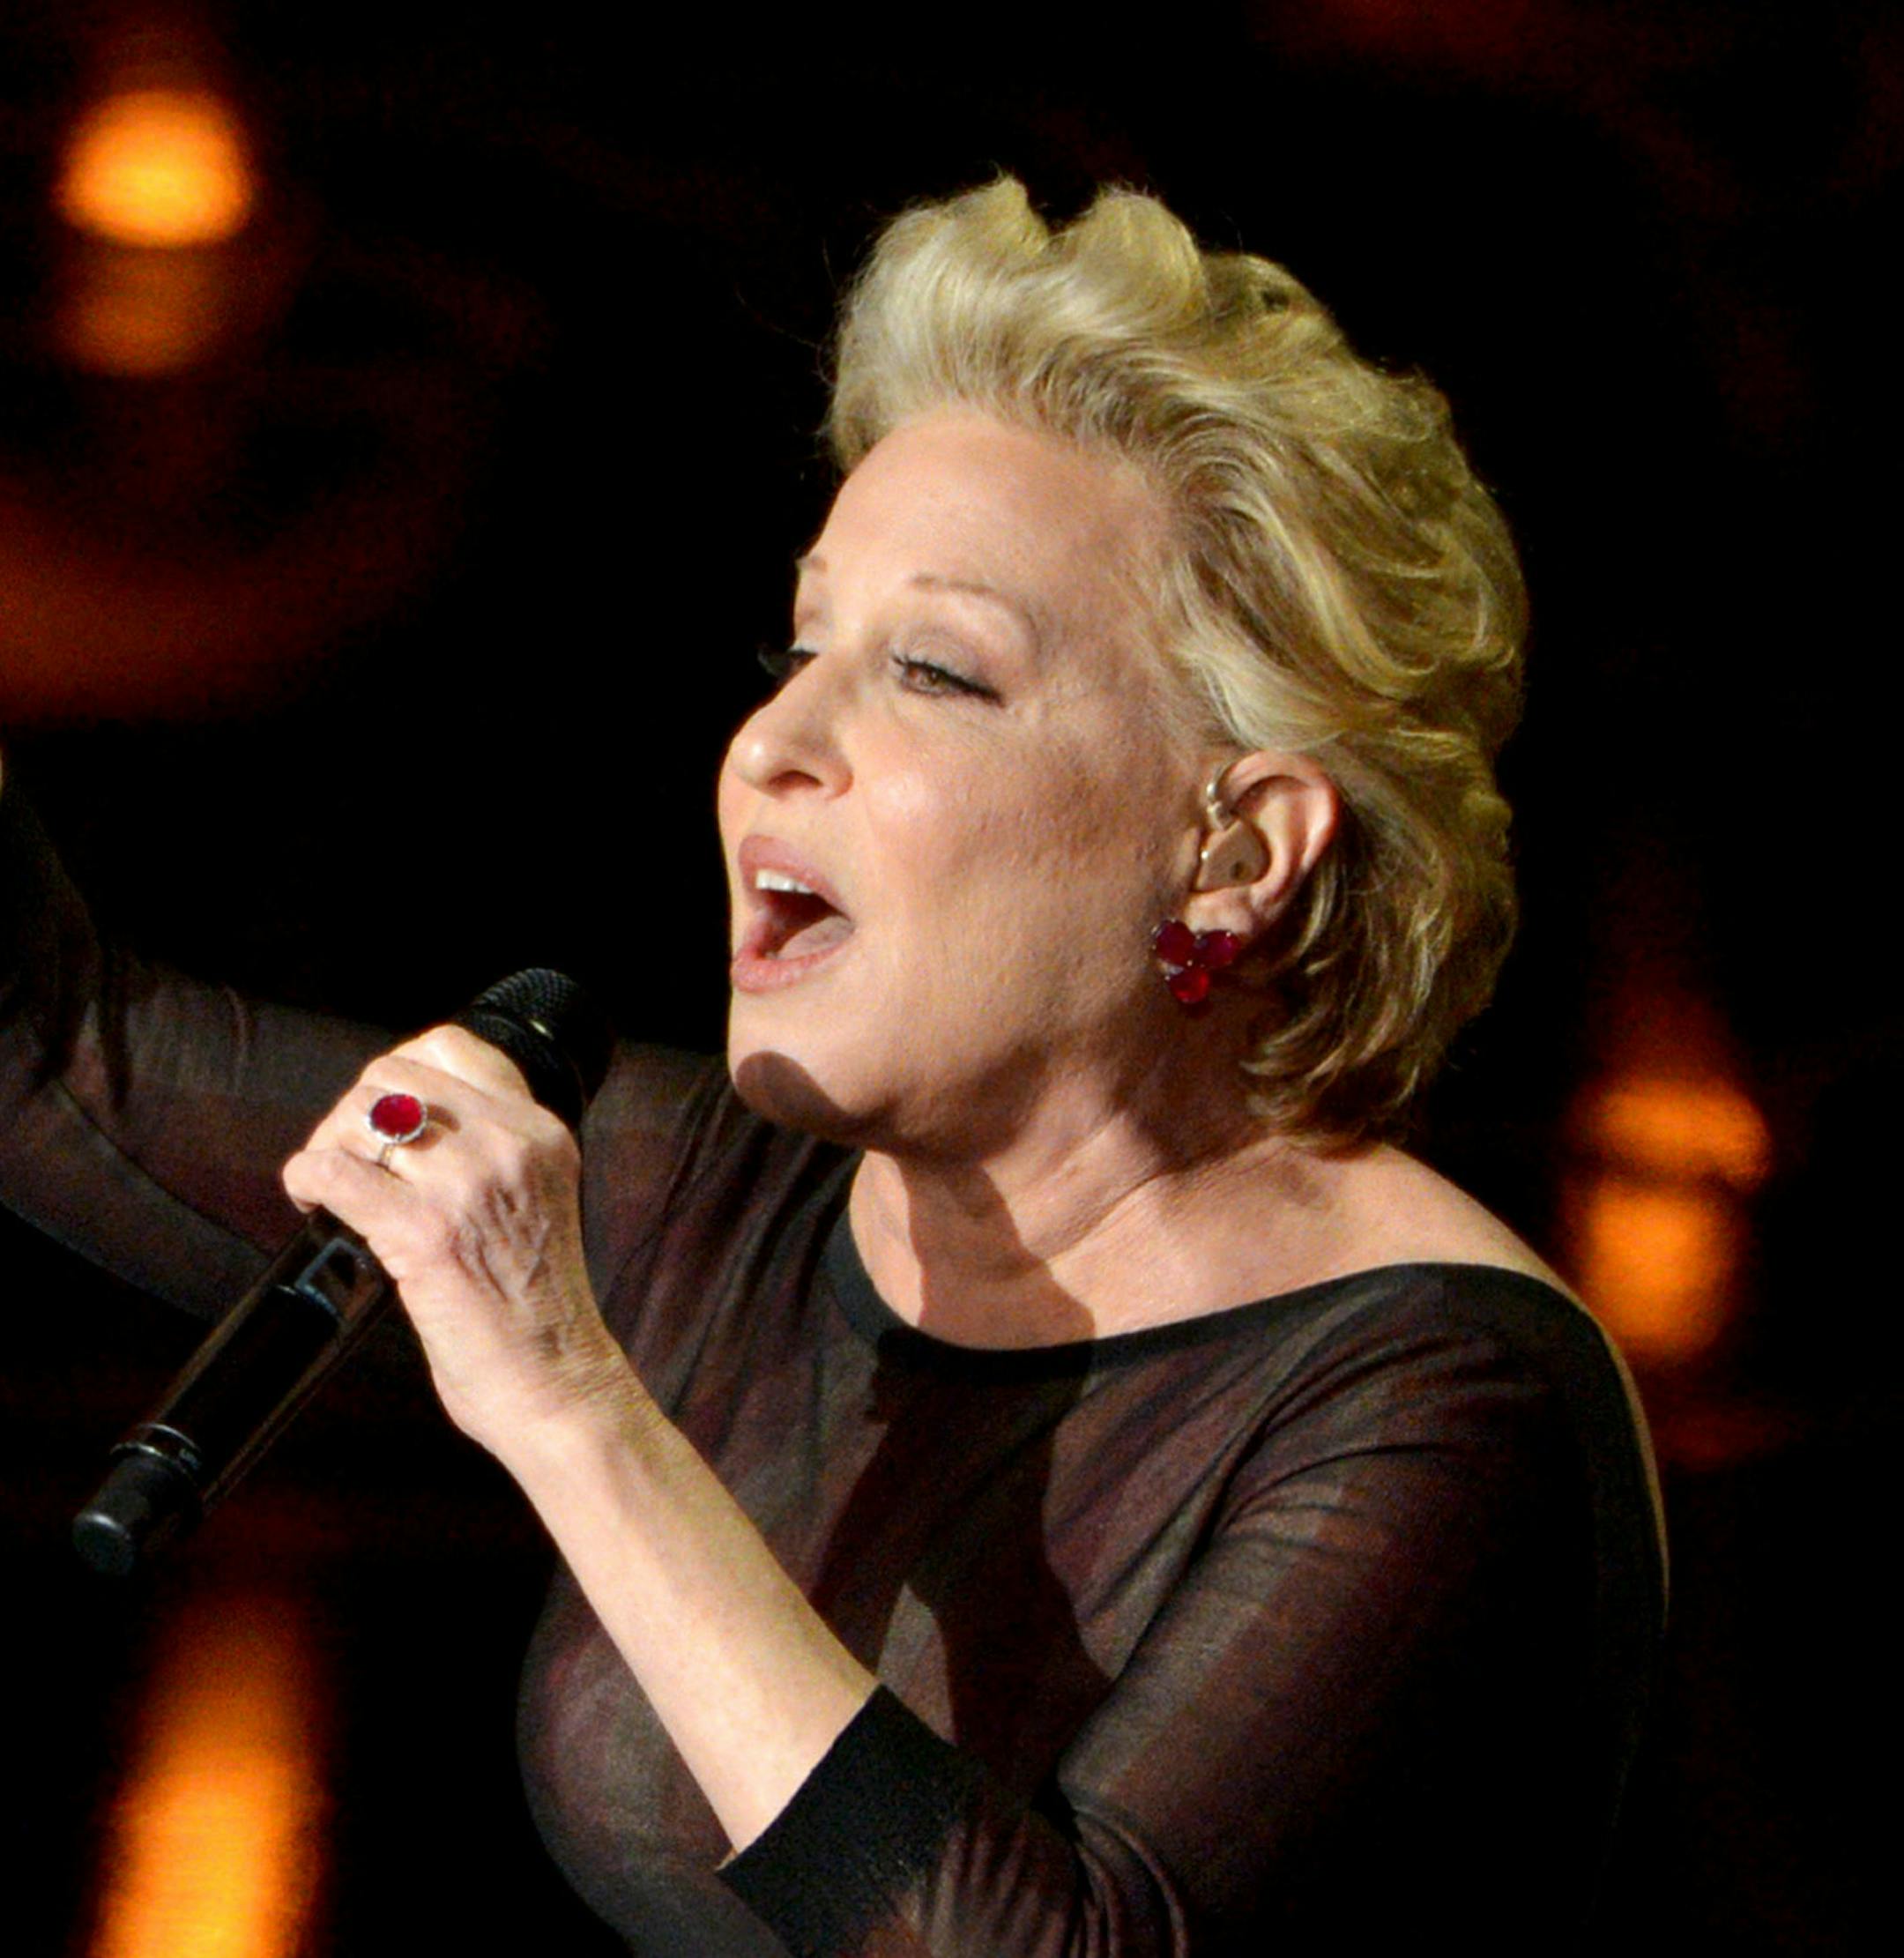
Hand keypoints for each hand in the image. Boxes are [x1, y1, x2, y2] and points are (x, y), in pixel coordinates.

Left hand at [282, 1025, 629, 1457]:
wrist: (557, 1381)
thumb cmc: (538, 1308)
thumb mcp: (539, 1199)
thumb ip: (493, 1154)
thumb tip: (404, 1127)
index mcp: (541, 1132)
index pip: (452, 1046)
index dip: (399, 1072)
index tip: (382, 1117)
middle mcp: (510, 1145)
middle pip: (391, 1077)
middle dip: (351, 1115)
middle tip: (348, 1163)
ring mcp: (468, 1184)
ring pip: (357, 1117)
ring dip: (327, 1147)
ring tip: (330, 1188)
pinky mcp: (425, 1233)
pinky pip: (334, 1172)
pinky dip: (306, 1180)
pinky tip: (309, 1202)